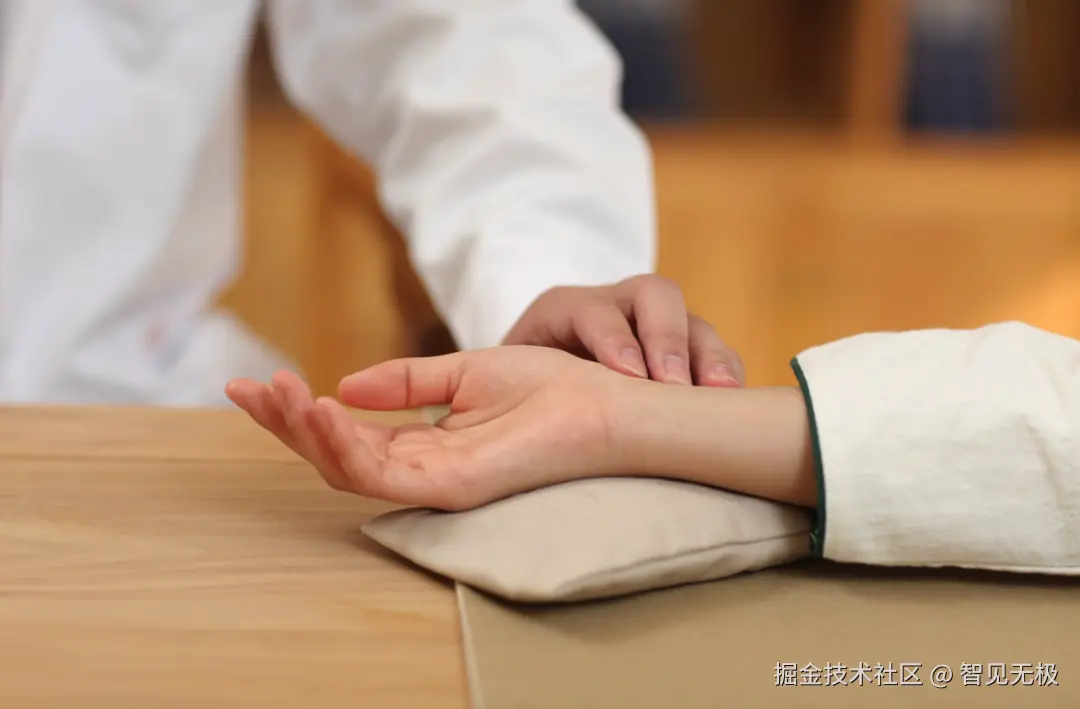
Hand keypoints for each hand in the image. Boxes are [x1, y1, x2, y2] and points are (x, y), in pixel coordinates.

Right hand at [224, 346, 630, 510]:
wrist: (604, 402)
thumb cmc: (549, 389)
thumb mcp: (466, 371)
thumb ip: (408, 382)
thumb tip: (345, 383)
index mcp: (425, 445)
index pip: (346, 435)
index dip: (298, 412)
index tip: (255, 381)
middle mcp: (423, 470)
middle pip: (333, 456)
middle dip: (286, 424)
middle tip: (244, 388)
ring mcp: (435, 483)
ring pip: (346, 470)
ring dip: (305, 431)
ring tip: (276, 392)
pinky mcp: (452, 486)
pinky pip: (383, 474)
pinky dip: (345, 444)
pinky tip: (320, 408)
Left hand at [501, 275, 743, 387]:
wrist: (546, 386)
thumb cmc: (520, 391)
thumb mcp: (503, 380)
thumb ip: (499, 386)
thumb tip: (474, 414)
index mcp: (568, 308)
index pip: (595, 310)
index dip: (613, 340)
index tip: (629, 377)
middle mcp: (619, 305)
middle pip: (655, 295)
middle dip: (666, 337)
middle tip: (672, 384)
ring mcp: (659, 325)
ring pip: (694, 321)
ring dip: (707, 357)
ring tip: (717, 395)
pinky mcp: (690, 352)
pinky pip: (718, 354)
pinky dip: (727, 375)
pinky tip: (732, 407)